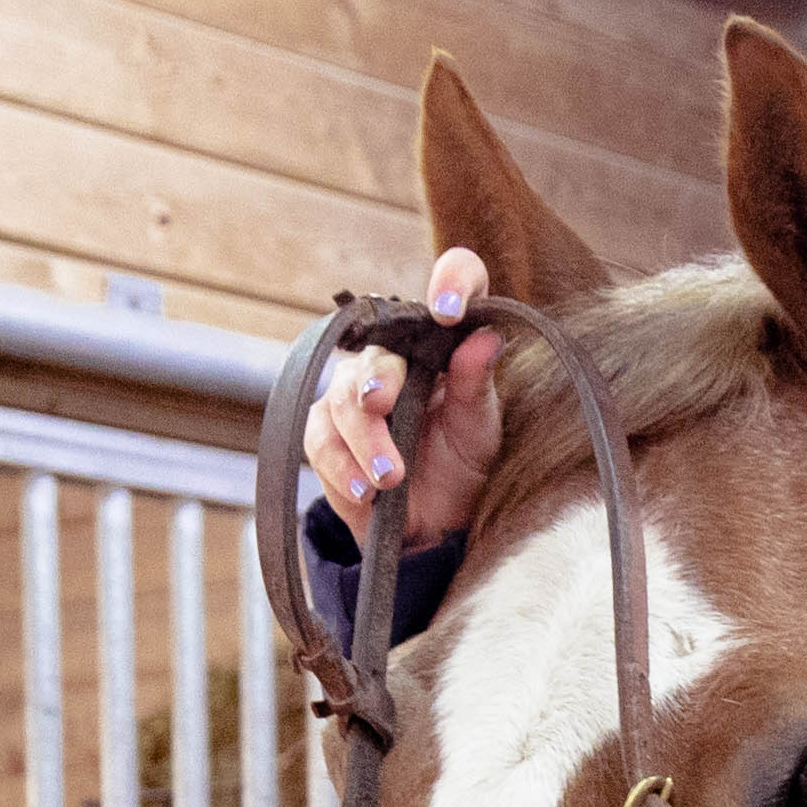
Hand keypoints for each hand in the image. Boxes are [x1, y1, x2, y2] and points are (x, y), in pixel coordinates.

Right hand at [308, 246, 504, 552]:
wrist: (433, 526)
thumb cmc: (462, 467)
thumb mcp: (480, 430)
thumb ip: (475, 384)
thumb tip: (486, 337)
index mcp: (443, 342)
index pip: (454, 280)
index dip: (453, 279)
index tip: (449, 308)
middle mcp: (395, 358)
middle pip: (376, 354)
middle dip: (377, 380)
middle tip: (382, 404)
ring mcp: (353, 393)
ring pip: (341, 400)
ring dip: (364, 440)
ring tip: (389, 478)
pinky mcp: (326, 432)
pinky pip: (321, 441)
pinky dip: (342, 467)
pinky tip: (365, 491)